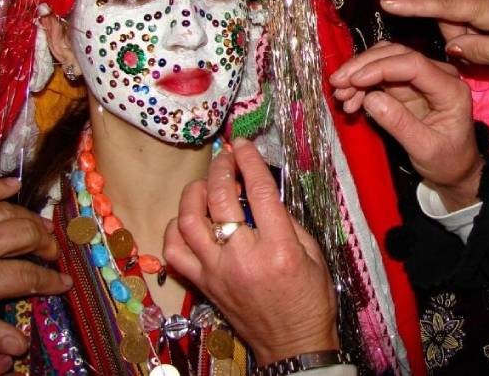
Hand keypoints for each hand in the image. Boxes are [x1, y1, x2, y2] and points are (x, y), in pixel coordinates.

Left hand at [0, 178, 71, 374]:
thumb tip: (20, 346)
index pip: (26, 277)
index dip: (50, 281)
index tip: (66, 284)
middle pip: (24, 235)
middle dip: (45, 244)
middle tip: (54, 255)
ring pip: (5, 211)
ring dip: (28, 218)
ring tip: (42, 227)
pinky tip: (14, 185)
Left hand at [164, 139, 337, 365]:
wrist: (293, 344)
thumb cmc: (310, 299)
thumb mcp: (313, 254)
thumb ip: (288, 222)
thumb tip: (263, 194)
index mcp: (278, 247)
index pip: (259, 191)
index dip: (249, 161)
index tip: (244, 144)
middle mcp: (243, 257)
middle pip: (219, 199)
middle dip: (221, 168)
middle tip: (226, 157)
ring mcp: (217, 271)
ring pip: (188, 221)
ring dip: (193, 193)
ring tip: (204, 183)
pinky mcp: (204, 284)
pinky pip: (174, 251)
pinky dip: (175, 228)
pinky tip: (188, 218)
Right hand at [330, 42, 482, 209]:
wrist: (455, 170)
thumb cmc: (447, 161)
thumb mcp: (425, 149)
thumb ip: (400, 124)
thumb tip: (371, 99)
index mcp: (450, 89)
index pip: (414, 64)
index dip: (381, 67)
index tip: (354, 80)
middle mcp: (438, 75)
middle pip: (397, 54)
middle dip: (363, 66)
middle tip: (337, 84)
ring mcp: (421, 78)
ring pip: (385, 60)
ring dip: (359, 73)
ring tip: (341, 96)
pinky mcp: (407, 85)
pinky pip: (380, 76)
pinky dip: (362, 84)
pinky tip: (350, 100)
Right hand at [381, 0, 488, 68]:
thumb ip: (481, 52)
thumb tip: (451, 46)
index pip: (443, 5)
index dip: (414, 4)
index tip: (387, 1)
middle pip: (452, 13)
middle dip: (460, 36)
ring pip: (467, 11)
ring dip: (475, 31)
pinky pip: (481, 6)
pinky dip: (486, 23)